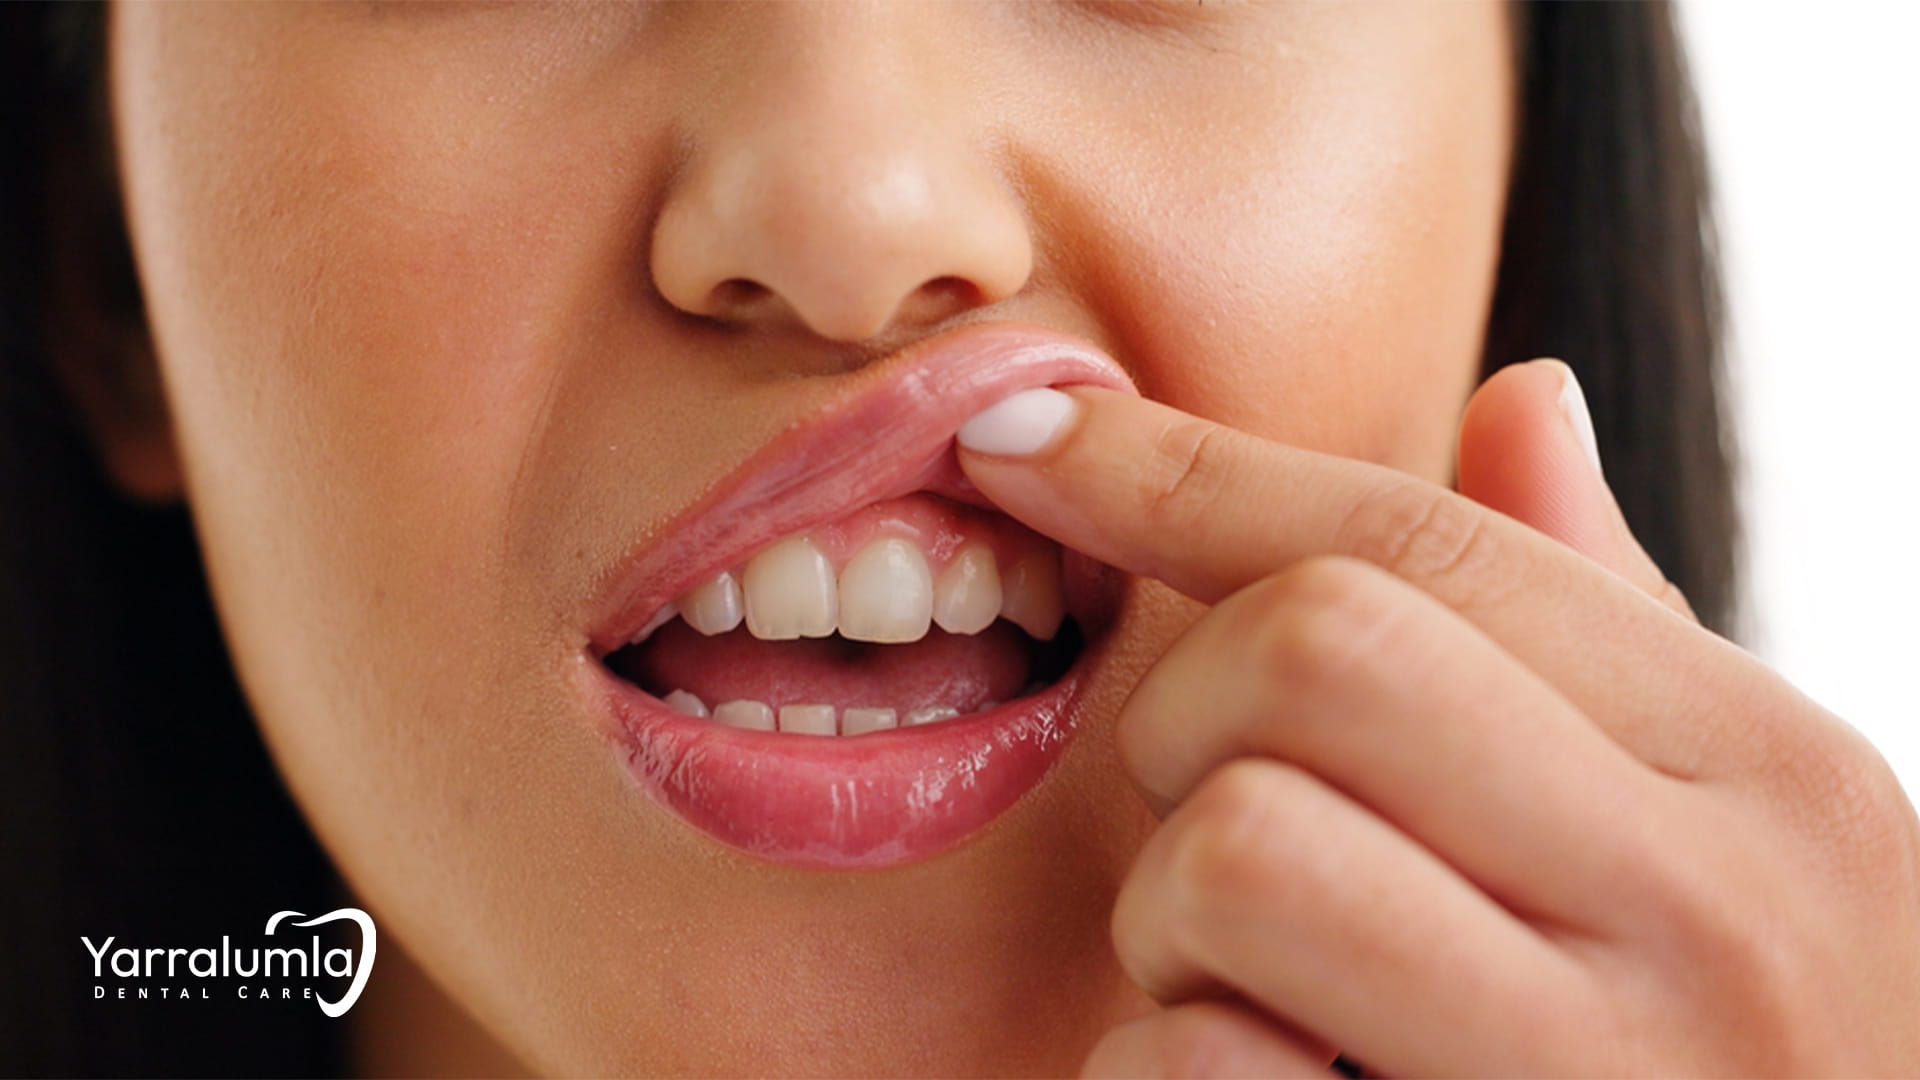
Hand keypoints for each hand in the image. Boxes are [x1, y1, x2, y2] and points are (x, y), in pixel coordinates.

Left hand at [956, 361, 1919, 1076]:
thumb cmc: (1735, 1057)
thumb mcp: (1726, 836)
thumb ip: (1610, 633)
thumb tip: (1524, 396)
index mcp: (1771, 774)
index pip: (1417, 543)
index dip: (1180, 471)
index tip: (1020, 430)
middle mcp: (1724, 914)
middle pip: (1310, 650)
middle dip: (1192, 724)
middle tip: (1222, 823)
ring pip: (1240, 847)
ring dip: (1175, 922)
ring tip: (1255, 989)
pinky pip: (1204, 1070)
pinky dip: (1163, 1072)